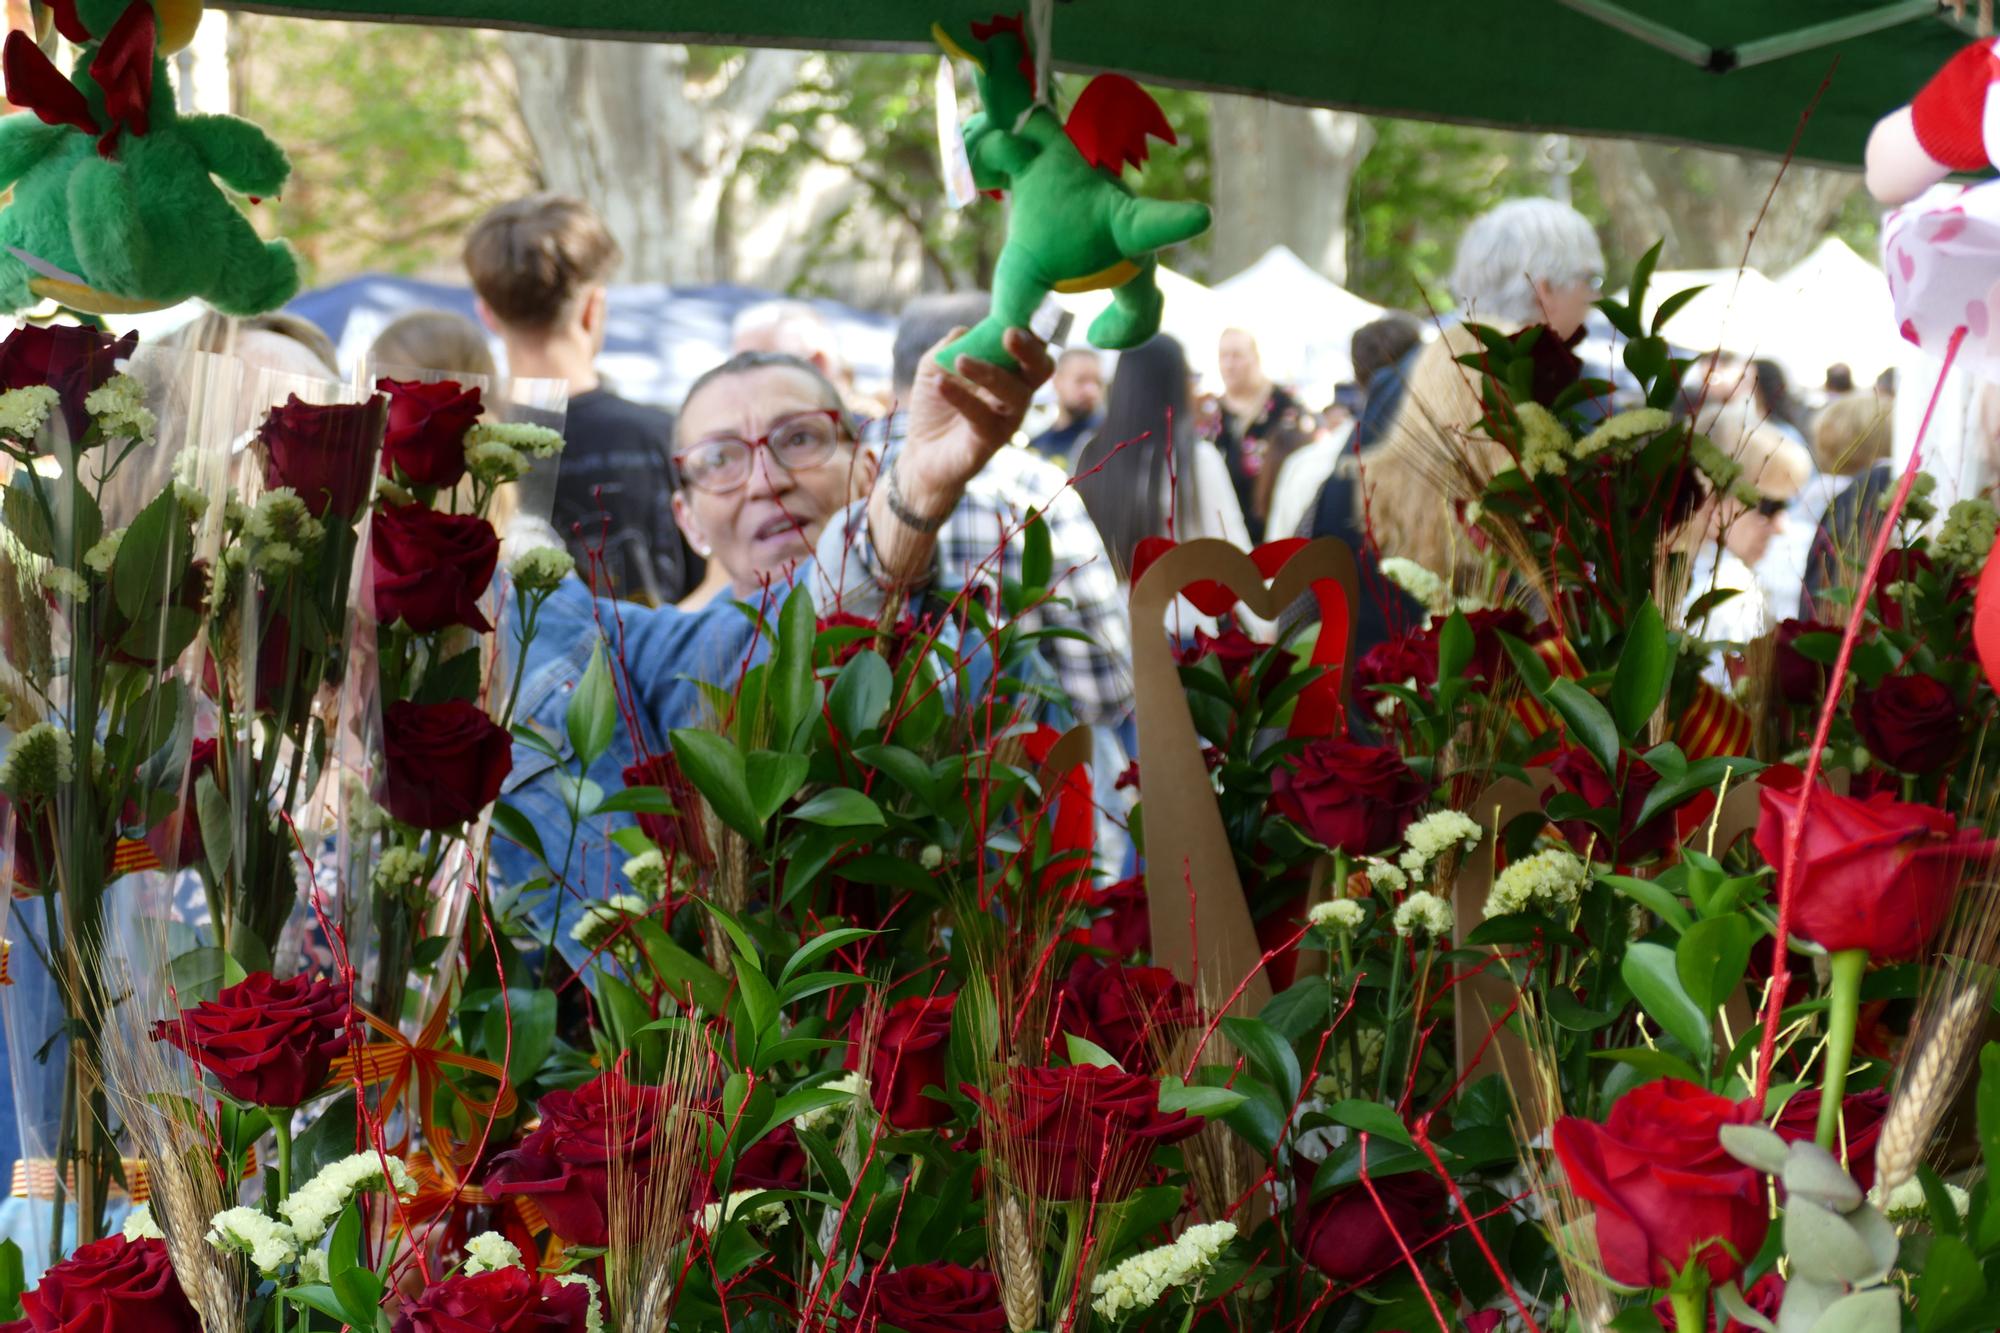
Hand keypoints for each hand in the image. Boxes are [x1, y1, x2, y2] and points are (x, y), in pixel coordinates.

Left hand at [898, 327, 1054, 513]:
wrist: (921, 453)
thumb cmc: (935, 406)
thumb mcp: (935, 366)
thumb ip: (952, 344)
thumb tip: (967, 329)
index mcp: (1009, 370)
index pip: (1032, 344)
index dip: (1033, 327)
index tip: (1019, 310)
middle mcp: (1017, 393)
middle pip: (1041, 368)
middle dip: (1030, 349)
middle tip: (1010, 334)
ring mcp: (1008, 418)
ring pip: (1015, 393)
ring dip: (989, 373)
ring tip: (960, 361)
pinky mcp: (991, 440)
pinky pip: (982, 416)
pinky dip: (961, 397)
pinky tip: (941, 384)